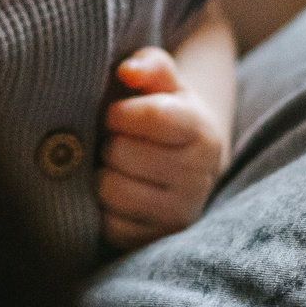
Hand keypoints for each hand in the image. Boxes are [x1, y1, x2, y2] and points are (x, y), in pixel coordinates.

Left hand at [99, 44, 229, 249]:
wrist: (181, 171)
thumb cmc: (162, 117)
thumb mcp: (164, 85)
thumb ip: (151, 66)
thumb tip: (128, 71)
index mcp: (204, 133)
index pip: (156, 117)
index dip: (121, 112)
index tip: (115, 113)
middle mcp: (199, 177)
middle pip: (123, 153)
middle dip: (110, 143)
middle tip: (116, 142)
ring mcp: (179, 214)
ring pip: (112, 190)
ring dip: (101, 174)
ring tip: (114, 166)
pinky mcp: (155, 241)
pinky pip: (109, 224)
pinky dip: (102, 207)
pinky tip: (115, 194)